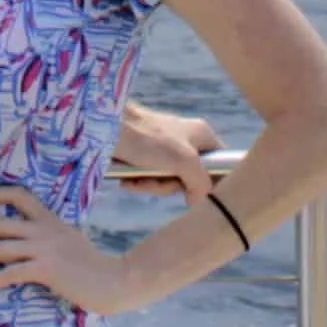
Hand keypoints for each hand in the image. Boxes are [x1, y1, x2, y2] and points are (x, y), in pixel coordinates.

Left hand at [0, 185, 140, 314]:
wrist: (115, 281)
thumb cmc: (93, 267)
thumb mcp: (69, 240)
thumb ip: (48, 237)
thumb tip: (23, 244)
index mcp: (49, 219)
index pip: (17, 194)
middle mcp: (44, 229)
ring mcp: (45, 248)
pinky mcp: (47, 269)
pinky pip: (9, 272)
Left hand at [109, 94, 224, 196]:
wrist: (103, 127)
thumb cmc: (147, 138)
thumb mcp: (184, 161)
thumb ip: (200, 182)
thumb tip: (197, 200)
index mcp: (202, 135)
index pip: (222, 163)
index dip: (215, 181)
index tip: (202, 194)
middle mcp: (186, 141)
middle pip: (192, 179)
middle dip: (171, 186)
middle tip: (158, 181)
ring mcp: (164, 149)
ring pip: (168, 182)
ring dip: (151, 185)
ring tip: (136, 179)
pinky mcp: (144, 156)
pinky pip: (149, 179)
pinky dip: (139, 182)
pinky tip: (127, 181)